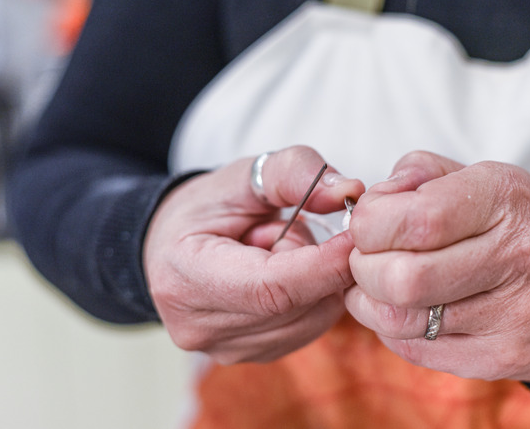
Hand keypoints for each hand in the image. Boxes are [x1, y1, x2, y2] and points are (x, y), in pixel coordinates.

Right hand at [144, 146, 363, 363]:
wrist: (172, 247)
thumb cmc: (205, 210)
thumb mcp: (240, 176)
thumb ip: (292, 172)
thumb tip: (347, 191)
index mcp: (186, 279)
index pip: (274, 286)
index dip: (326, 262)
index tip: (357, 234)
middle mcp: (203, 328)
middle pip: (300, 305)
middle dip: (321, 263)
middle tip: (294, 229)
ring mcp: (227, 350)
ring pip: (314, 319)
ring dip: (318, 280)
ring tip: (277, 252)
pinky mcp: (252, 356)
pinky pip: (311, 327)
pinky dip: (314, 297)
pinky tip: (282, 276)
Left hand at [345, 151, 529, 381]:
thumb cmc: (521, 227)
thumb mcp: (484, 178)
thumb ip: (419, 173)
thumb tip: (370, 202)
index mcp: (503, 199)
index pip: (416, 219)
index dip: (371, 224)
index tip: (368, 224)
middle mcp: (515, 257)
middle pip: (402, 278)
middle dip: (363, 267)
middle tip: (368, 257)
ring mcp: (511, 316)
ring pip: (400, 321)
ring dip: (369, 302)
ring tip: (378, 283)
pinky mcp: (500, 358)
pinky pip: (415, 350)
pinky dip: (392, 329)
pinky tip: (405, 309)